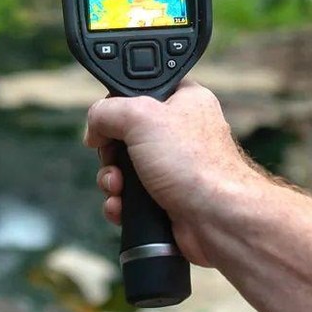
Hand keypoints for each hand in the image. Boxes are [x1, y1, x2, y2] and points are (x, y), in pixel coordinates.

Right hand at [84, 80, 266, 265]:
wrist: (217, 219)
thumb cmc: (195, 164)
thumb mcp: (140, 116)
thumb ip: (106, 111)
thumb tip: (94, 129)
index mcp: (183, 101)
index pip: (139, 92)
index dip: (118, 106)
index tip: (107, 121)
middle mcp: (179, 133)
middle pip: (123, 134)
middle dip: (110, 153)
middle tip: (114, 159)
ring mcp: (173, 168)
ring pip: (123, 168)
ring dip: (111, 180)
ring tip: (118, 188)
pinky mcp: (166, 198)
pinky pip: (129, 197)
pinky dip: (120, 203)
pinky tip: (122, 207)